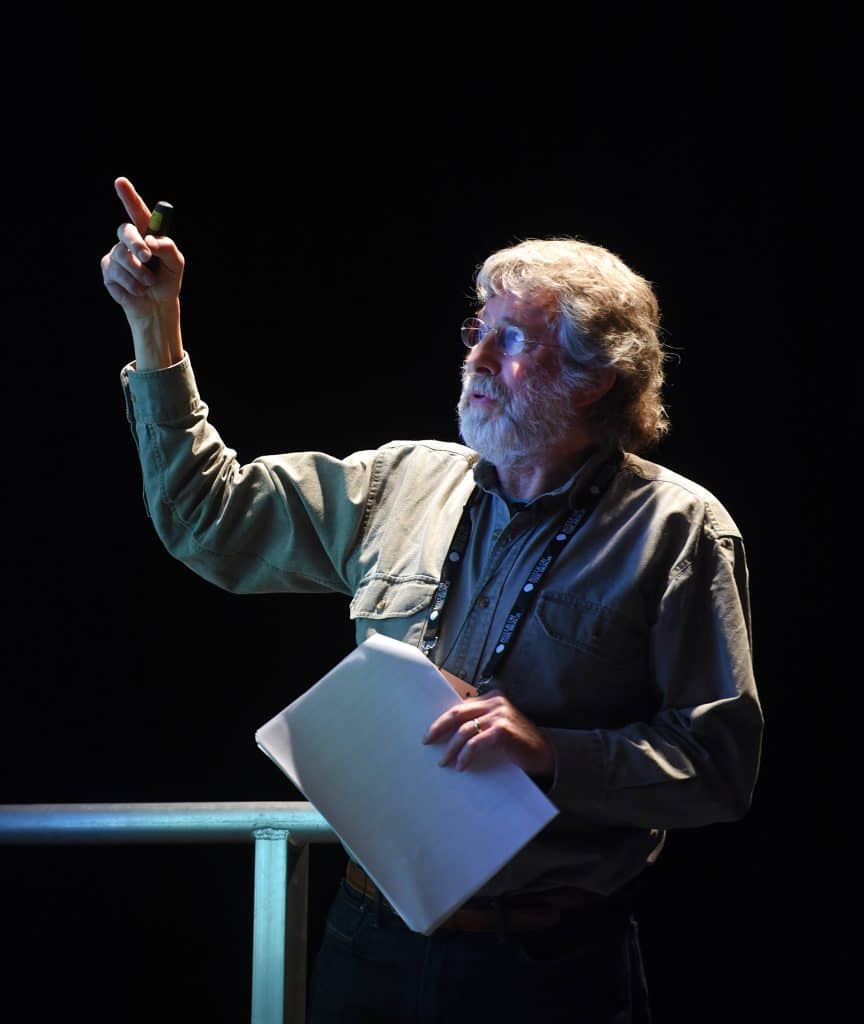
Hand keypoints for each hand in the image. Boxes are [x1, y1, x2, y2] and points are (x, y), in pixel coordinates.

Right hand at [100, 177, 184, 367]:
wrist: (157, 305)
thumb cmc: (167, 280)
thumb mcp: (175, 263)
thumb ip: (167, 247)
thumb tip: (149, 240)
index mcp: (147, 233)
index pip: (137, 211)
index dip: (128, 196)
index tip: (120, 182)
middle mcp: (130, 240)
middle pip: (126, 231)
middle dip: (135, 244)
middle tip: (146, 257)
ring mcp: (116, 254)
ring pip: (122, 256)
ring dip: (139, 273)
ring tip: (148, 283)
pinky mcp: (108, 270)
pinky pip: (116, 273)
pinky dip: (131, 284)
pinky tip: (137, 290)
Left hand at [423, 688, 554, 776]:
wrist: (545, 756)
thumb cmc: (519, 744)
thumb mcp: (498, 727)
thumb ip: (480, 723)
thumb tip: (450, 734)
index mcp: (492, 698)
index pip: (461, 707)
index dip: (443, 720)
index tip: (431, 733)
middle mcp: (495, 702)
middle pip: (457, 714)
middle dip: (439, 728)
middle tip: (427, 742)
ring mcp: (500, 715)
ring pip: (464, 730)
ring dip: (451, 748)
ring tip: (445, 761)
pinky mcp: (502, 730)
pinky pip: (475, 743)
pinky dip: (465, 755)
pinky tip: (461, 765)